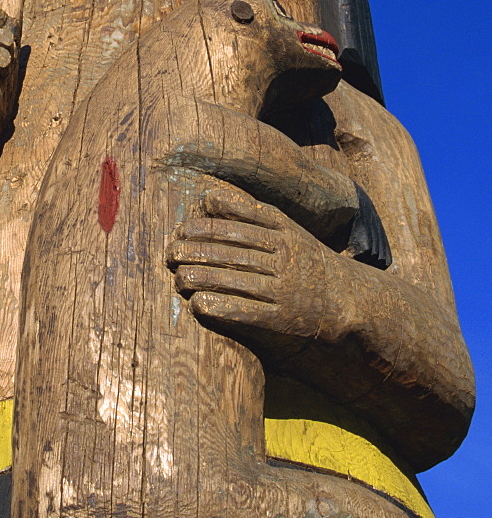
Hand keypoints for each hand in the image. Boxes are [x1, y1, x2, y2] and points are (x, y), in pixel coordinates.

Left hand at [167, 184, 348, 359]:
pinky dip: (220, 306)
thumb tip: (209, 198)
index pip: (240, 224)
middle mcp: (285, 258)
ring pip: (237, 279)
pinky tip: (198, 304)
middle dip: (198, 251)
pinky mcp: (282, 318)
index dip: (208, 226)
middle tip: (171, 252)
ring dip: (203, 278)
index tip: (182, 228)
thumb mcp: (287, 229)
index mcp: (284, 232)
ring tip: (178, 276)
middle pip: (234, 251)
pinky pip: (247, 311)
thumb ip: (251, 213)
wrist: (346, 299)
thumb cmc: (304, 260)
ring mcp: (285, 288)